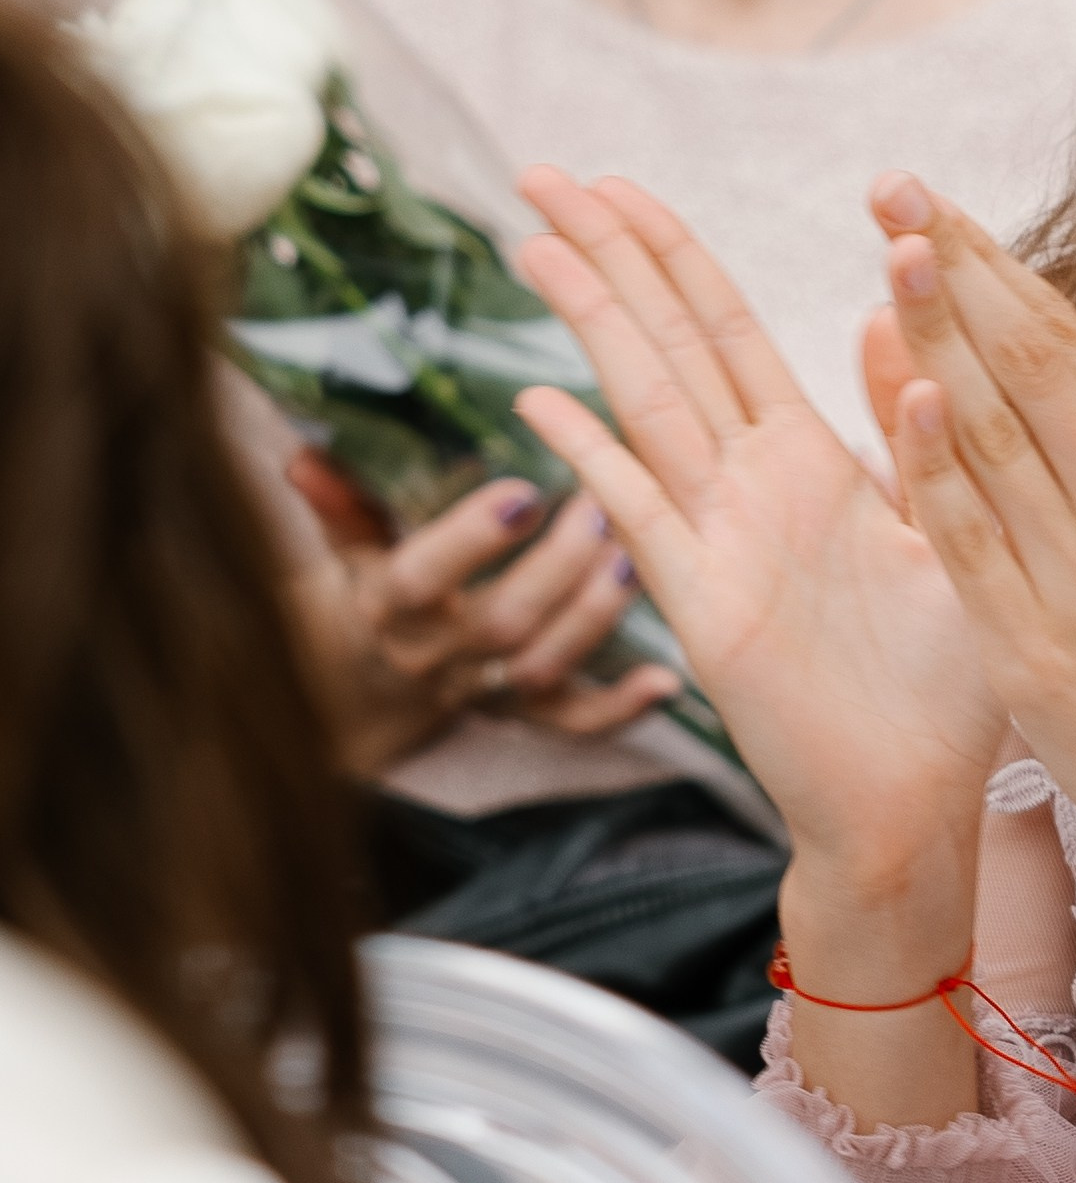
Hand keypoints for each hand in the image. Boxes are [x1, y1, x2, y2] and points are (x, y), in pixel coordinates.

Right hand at [285, 453, 670, 777]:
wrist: (360, 693)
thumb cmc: (365, 594)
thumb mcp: (346, 549)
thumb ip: (337, 502)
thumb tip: (301, 457)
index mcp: (387, 608)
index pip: (419, 578)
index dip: (468, 541)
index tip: (521, 492)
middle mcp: (435, 657)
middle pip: (500, 624)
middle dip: (556, 569)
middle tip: (604, 507)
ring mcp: (483, 690)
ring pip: (540, 669)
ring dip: (593, 619)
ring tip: (636, 557)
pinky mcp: (520, 714)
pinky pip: (570, 725)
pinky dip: (620, 709)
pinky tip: (666, 681)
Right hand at [511, 167, 1003, 929]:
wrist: (916, 805)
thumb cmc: (941, 686)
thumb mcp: (947, 525)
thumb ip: (911, 424)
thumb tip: (891, 305)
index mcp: (804, 461)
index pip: (724, 328)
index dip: (671, 253)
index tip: (619, 184)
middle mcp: (747, 488)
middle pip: (664, 342)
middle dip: (607, 255)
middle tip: (542, 172)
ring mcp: (716, 541)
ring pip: (644, 402)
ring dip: (591, 320)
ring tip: (533, 238)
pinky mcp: (706, 603)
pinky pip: (644, 513)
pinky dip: (593, 456)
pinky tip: (539, 398)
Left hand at [865, 177, 1075, 970]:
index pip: (1068, 341)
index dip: (994, 264)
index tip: (932, 203)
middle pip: (1023, 366)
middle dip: (951, 272)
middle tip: (890, 193)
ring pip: (989, 438)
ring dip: (928, 342)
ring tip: (884, 260)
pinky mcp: (1030, 649)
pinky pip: (971, 541)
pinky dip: (935, 468)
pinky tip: (900, 396)